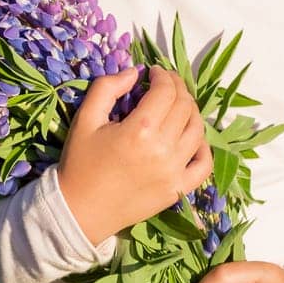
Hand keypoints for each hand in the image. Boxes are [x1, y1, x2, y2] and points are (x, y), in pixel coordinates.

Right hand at [57, 65, 213, 244]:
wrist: (79, 210)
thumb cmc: (80, 162)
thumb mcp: (85, 118)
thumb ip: (107, 87)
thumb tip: (134, 73)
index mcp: (140, 130)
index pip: (166, 91)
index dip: (163, 76)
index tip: (154, 72)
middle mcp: (163, 150)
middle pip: (185, 106)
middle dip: (177, 88)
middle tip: (165, 84)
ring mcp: (174, 172)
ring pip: (197, 130)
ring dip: (190, 111)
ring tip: (176, 106)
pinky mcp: (177, 190)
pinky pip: (204, 165)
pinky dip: (203, 147)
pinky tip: (191, 137)